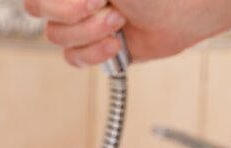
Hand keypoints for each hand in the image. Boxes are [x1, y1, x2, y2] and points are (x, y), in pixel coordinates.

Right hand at [25, 0, 230, 66]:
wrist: (192, 7)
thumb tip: (76, 3)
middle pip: (38, 9)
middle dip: (70, 13)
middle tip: (103, 5)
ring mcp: (84, 18)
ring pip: (56, 36)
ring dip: (88, 32)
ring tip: (119, 23)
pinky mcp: (97, 44)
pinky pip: (72, 58)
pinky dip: (92, 54)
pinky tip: (116, 44)